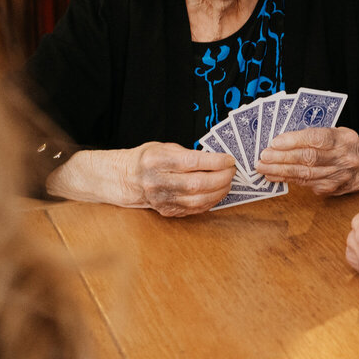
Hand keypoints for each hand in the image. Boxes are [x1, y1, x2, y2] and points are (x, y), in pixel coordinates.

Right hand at [46, 143, 234, 215]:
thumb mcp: (164, 147)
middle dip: (221, 178)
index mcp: (157, 161)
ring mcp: (161, 199)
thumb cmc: (148, 159)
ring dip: (219, 192)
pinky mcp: (166, 211)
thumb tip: (217, 160)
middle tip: (232, 172)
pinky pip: (194, 209)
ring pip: (198, 200)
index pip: (193, 162)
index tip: (229, 159)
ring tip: (228, 183)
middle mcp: (158, 181)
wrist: (125, 179)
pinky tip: (217, 194)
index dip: (215, 162)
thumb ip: (188, 153)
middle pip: (197, 184)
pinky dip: (210, 202)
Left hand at [257, 126, 358, 195]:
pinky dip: (287, 179)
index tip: (275, 142)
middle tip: (263, 156)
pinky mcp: (332, 188)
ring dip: (280, 170)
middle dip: (282, 157)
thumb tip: (282, 140)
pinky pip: (305, 184)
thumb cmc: (345, 144)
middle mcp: (343, 158)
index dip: (295, 140)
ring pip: (305, 174)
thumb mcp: (336, 132)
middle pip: (309, 158)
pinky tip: (274, 175)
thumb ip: (314, 135)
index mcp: (344, 139)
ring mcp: (338, 176)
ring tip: (263, 167)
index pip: (317, 139)